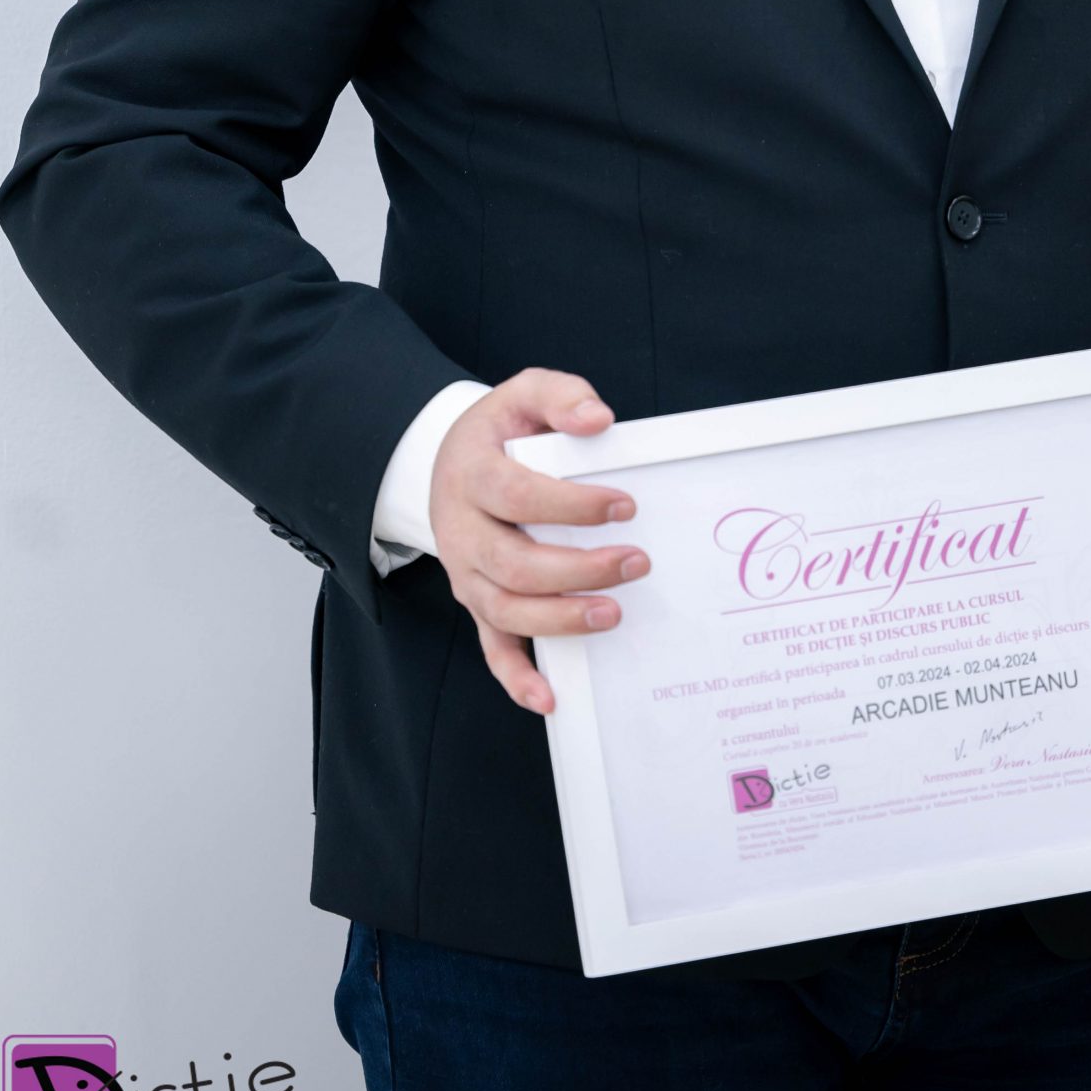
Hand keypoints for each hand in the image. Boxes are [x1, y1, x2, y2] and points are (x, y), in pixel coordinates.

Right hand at [429, 367, 647, 715]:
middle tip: (638, 562)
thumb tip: (599, 419)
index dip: (571, 505)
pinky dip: (517, 677)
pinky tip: (550, 697)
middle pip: (514, 563)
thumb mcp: (525, 393)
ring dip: (560, 618)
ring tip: (614, 613)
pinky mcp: (476, 600)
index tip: (625, 505)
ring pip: (505, 609)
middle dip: (578, 569)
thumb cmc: (502, 430)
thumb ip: (561, 396)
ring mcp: (466, 572)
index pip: (517, 495)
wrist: (452, 459)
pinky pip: (491, 647)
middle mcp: (461, 530)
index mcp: (472, 475)